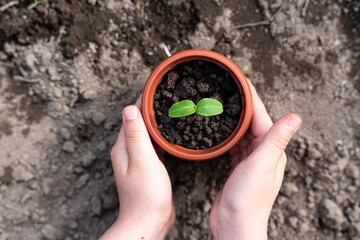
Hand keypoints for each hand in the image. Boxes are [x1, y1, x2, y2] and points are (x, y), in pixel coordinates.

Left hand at [100, 97, 174, 239]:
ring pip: (145, 132)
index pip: (132, 114)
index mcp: (123, 146)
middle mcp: (127, 150)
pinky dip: (159, 135)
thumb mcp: (143, 161)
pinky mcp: (147, 167)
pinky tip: (169, 133)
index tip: (156, 85)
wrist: (148, 221)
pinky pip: (152, 145)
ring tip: (170, 107)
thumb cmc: (146, 195)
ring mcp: (137, 159)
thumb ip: (137, 135)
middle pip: (138, 121)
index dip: (143, 99)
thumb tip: (129, 108)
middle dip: (150, 106)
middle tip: (168, 93)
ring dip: (155, 120)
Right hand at [210, 81, 301, 239]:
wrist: (234, 224)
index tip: (241, 80)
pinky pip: (235, 146)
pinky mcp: (239, 168)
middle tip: (230, 86)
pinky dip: (230, 136)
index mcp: (272, 150)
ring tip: (225, 103)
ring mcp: (251, 161)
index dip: (252, 97)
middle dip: (242, 104)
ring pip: (243, 133)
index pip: (262, 116)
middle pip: (252, 122)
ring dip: (235, 118)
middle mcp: (264, 154)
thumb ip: (276, 140)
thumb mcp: (262, 165)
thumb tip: (295, 116)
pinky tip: (222, 130)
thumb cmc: (248, 199)